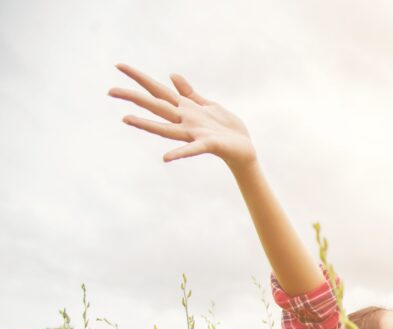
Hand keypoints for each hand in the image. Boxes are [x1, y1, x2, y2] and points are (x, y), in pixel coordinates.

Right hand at [108, 63, 256, 169]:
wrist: (243, 148)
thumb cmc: (226, 128)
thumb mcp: (207, 105)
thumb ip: (188, 92)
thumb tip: (171, 75)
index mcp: (184, 108)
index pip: (157, 90)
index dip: (139, 78)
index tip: (119, 66)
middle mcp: (184, 121)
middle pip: (155, 106)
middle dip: (134, 97)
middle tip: (110, 91)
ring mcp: (194, 133)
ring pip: (166, 128)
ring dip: (146, 124)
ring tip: (126, 120)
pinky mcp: (208, 144)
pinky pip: (192, 149)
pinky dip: (180, 153)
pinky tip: (165, 158)